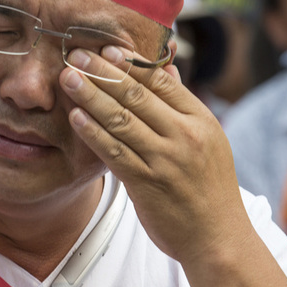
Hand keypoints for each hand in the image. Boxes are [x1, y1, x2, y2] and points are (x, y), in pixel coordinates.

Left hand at [58, 43, 251, 265]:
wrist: (218, 238)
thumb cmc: (210, 187)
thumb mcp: (208, 138)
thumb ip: (182, 103)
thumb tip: (167, 67)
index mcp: (200, 119)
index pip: (161, 81)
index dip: (130, 63)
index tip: (105, 48)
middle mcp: (183, 136)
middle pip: (136, 95)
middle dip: (102, 72)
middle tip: (75, 55)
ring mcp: (165, 160)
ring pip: (121, 120)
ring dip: (90, 96)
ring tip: (68, 78)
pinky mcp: (146, 184)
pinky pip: (114, 153)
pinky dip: (93, 133)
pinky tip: (75, 117)